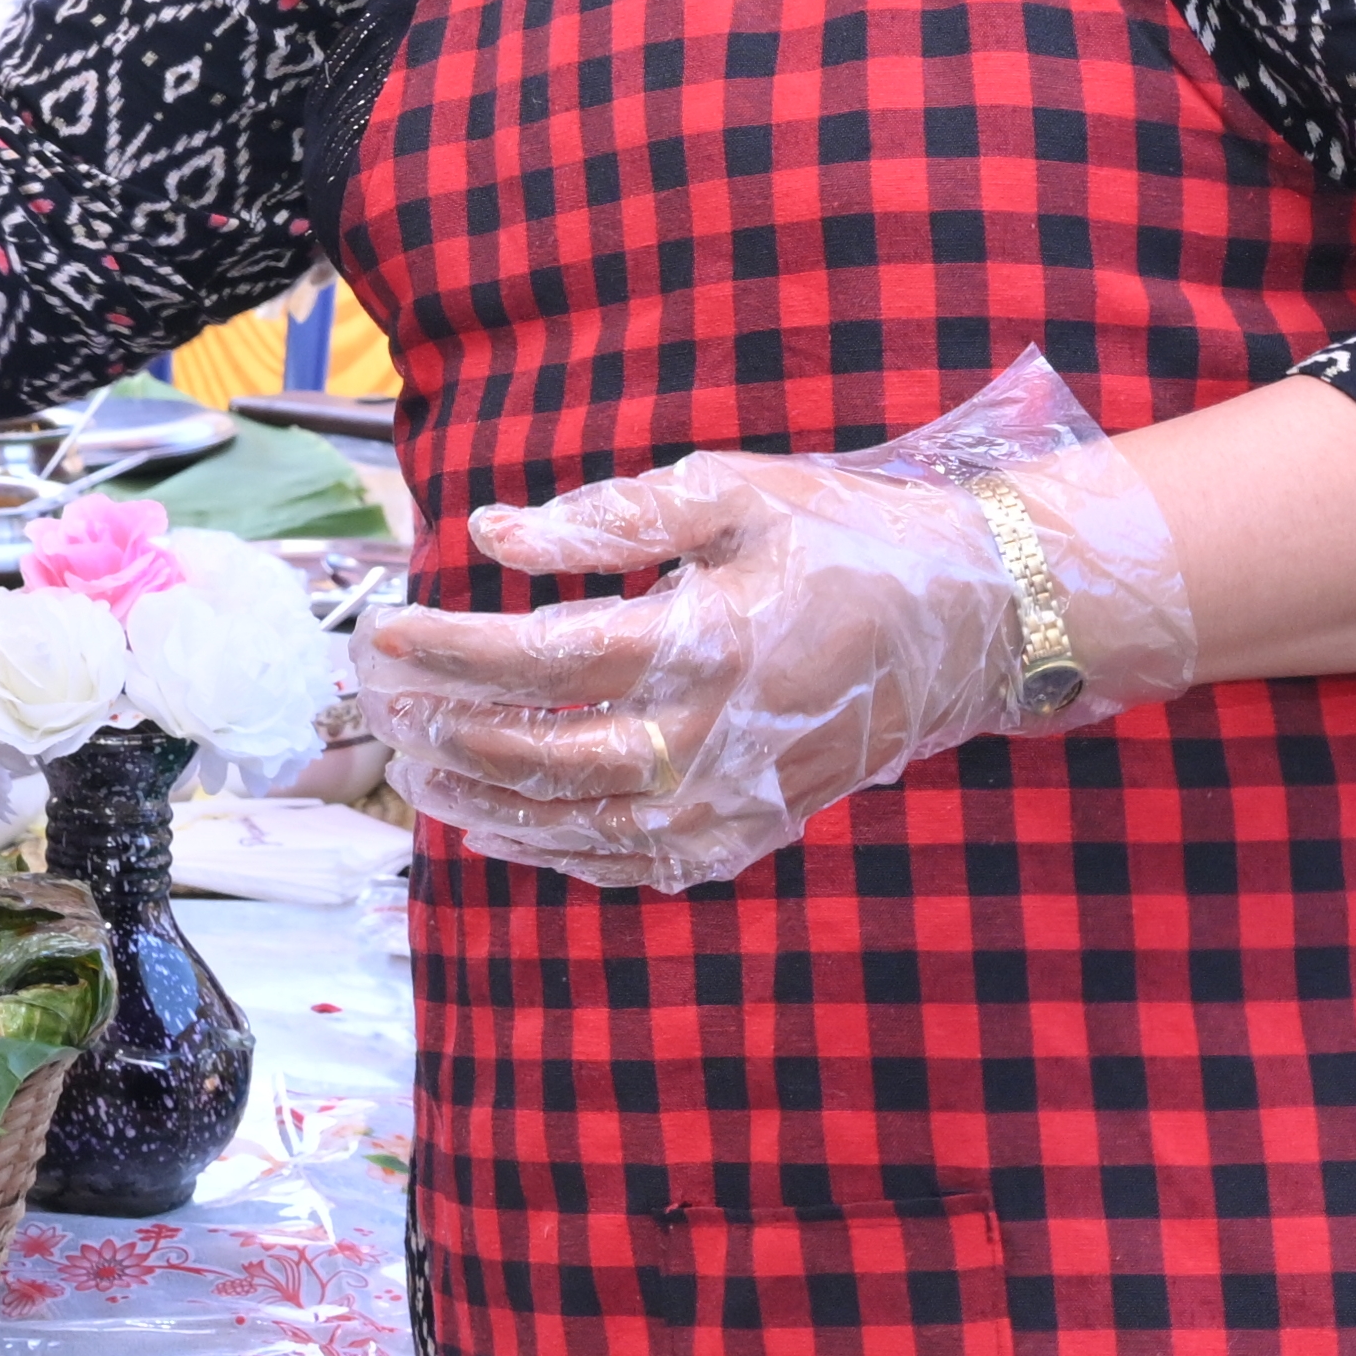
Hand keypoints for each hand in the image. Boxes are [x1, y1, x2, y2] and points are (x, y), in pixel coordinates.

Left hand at [352, 433, 1200, 892]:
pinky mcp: (755, 831)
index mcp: (710, 642)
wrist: (973, 621)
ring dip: (485, 803)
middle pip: (546, 754)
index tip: (386, 634)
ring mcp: (738, 798)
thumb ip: (610, 516)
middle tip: (381, 702)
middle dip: (447, 730)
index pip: (545, 661)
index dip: (453, 653)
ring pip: (580, 824)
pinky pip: (638, 864)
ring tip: (415, 766)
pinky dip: (558, 853)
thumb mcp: (732, 491)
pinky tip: (503, 828)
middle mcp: (718, 737)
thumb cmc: (847, 536)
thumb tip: (492, 533)